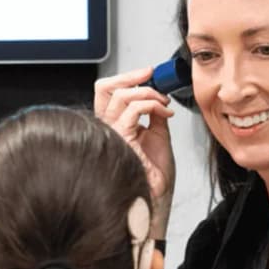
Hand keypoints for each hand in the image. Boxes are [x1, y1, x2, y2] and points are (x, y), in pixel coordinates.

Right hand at [94, 67, 175, 234]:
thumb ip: (153, 113)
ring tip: (164, 104)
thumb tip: (157, 95)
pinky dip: (151, 105)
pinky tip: (164, 113)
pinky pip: (131, 111)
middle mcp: (107, 127)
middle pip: (104, 89)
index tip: (148, 73)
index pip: (107, 93)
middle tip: (150, 75)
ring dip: (148, 93)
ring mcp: (110, 134)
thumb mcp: (157, 133)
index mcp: (114, 125)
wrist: (158, 195)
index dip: (125, 78)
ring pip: (119, 96)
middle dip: (130, 76)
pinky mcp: (120, 140)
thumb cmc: (155, 174)